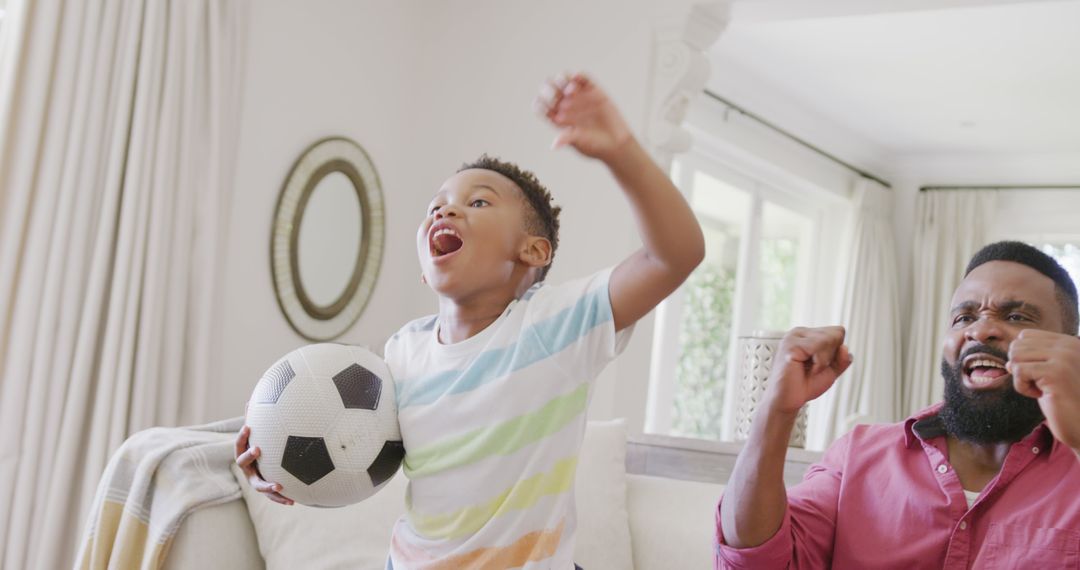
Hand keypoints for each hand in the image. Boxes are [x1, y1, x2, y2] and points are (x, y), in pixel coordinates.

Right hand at [234, 425, 293, 504]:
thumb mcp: (258, 434)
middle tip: (257, 449)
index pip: (239, 443)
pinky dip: (280, 499)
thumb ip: (256, 420)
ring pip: (257, 484)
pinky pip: (271, 495)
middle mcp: (246, 468)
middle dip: (248, 455)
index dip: (242, 435)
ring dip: (267, 486)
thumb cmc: (261, 446)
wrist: (263, 466)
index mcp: (243, 453)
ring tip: (278, 486)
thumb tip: (252, 398)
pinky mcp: (264, 489)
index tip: (247, 426)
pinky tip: (292, 501)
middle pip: (242, 462)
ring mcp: (254, 480)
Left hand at [535, 72, 631, 161]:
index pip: (541, 106)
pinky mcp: (593, 91)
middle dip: (548, 88)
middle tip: (553, 92)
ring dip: (562, 80)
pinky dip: (579, 76)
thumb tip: (554, 145)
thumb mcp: (580, 143)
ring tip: (569, 90)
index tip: (546, 106)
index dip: (540, 102)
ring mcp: (578, 96)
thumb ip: (568, 139)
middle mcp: (565, 105)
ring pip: (564, 81)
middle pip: (549, 90)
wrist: (616, 143)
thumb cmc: (595, 146)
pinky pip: (583, 78)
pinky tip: (577, 78)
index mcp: (556, 117)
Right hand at [764, 326, 852, 415]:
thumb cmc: (805, 385)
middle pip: (836, 333)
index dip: (836, 351)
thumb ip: (842, 359)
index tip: (821, 363)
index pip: (837, 332)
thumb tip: (845, 348)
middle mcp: (800, 332)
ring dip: (824, 360)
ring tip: (810, 368)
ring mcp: (793, 337)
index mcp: (808, 335)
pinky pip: (818, 347)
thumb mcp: (831, 370)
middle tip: (814, 367)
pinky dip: (819, 363)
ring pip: (829, 339)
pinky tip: (804, 368)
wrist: (788, 400)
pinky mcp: (791, 346)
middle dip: (831, 355)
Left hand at [1008, 330, 1079, 451]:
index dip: (1023, 357)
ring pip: (1016, 356)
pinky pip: (1019, 371)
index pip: (1026, 335)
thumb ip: (1030, 362)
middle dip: (1020, 368)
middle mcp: (1068, 345)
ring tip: (1041, 389)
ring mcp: (1064, 357)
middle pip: (1017, 345)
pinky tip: (1040, 395)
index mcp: (1068, 342)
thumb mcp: (1046, 376)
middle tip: (1040, 384)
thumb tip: (1008, 362)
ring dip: (1021, 378)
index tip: (1039, 374)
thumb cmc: (1063, 401)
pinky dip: (1022, 387)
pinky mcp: (1056, 372)